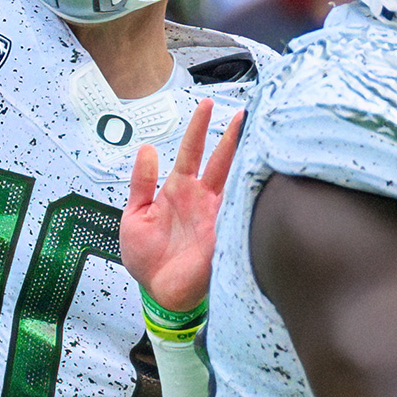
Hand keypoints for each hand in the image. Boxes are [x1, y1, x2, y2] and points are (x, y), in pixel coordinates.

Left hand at [121, 98, 245, 314]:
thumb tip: (146, 149)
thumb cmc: (147, 258)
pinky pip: (240, 211)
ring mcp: (216, 215)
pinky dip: (250, 195)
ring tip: (261, 136)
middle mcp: (203, 198)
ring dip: (248, 160)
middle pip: (222, 160)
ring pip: (236, 181)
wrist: (158, 292)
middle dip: (234, 136)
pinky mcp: (224, 235)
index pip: (193, 151)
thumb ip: (141, 183)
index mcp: (180, 189)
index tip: (206, 104)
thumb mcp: (134, 215)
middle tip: (246, 112)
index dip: (199, 127)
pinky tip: (261, 177)